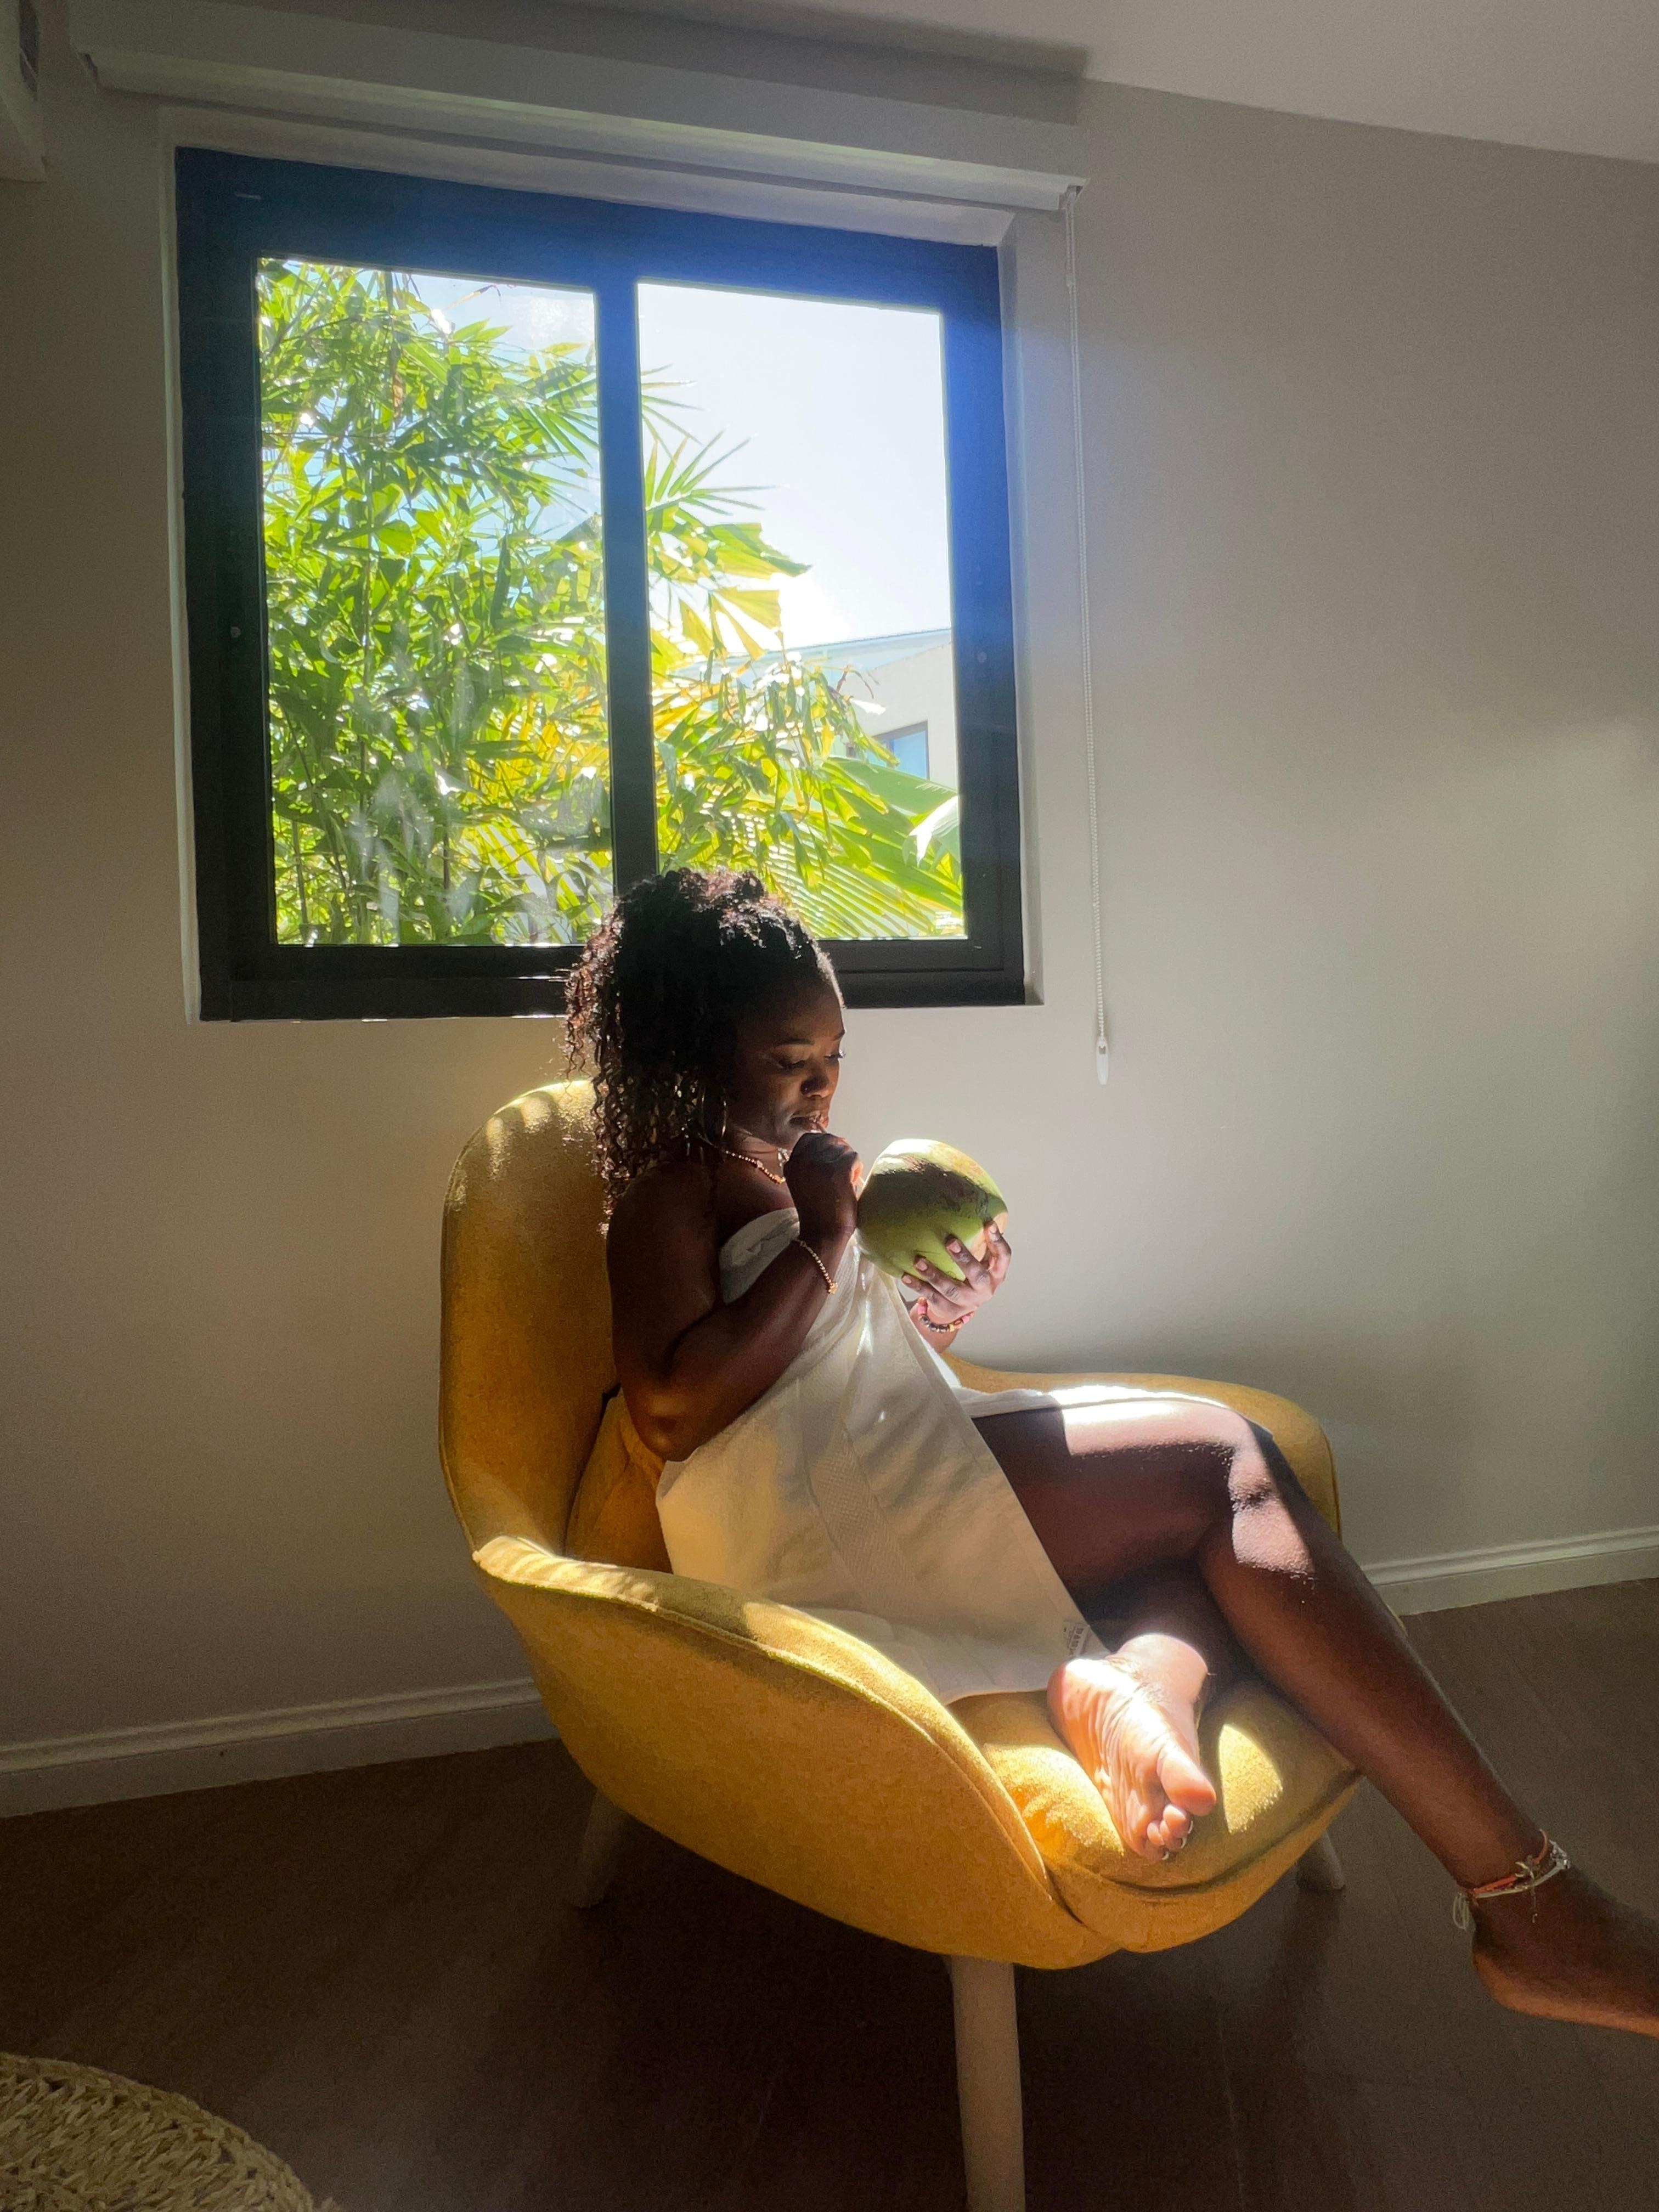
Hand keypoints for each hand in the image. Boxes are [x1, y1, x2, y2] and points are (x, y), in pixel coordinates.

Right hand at [785, 1129, 860, 1249]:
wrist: (822, 1235)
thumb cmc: (817, 1213)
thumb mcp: (803, 1184)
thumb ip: (810, 1164)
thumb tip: (836, 1143)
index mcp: (792, 1164)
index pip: (810, 1138)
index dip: (825, 1144)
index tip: (833, 1157)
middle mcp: (803, 1160)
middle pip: (828, 1140)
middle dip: (839, 1151)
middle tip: (844, 1170)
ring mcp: (821, 1163)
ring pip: (843, 1148)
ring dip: (849, 1162)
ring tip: (846, 1181)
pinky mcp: (838, 1169)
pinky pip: (854, 1157)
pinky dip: (857, 1169)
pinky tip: (851, 1184)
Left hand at [903, 1221, 1010, 1335]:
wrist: (960, 1307)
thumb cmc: (971, 1274)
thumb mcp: (981, 1259)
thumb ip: (978, 1241)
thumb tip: (965, 1205)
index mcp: (996, 1274)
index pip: (1003, 1257)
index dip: (998, 1242)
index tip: (989, 1225)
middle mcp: (985, 1289)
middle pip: (977, 1276)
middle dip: (964, 1259)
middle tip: (950, 1242)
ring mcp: (967, 1301)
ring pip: (951, 1289)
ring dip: (934, 1275)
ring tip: (919, 1260)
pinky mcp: (948, 1309)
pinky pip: (932, 1297)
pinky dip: (919, 1286)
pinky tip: (906, 1276)